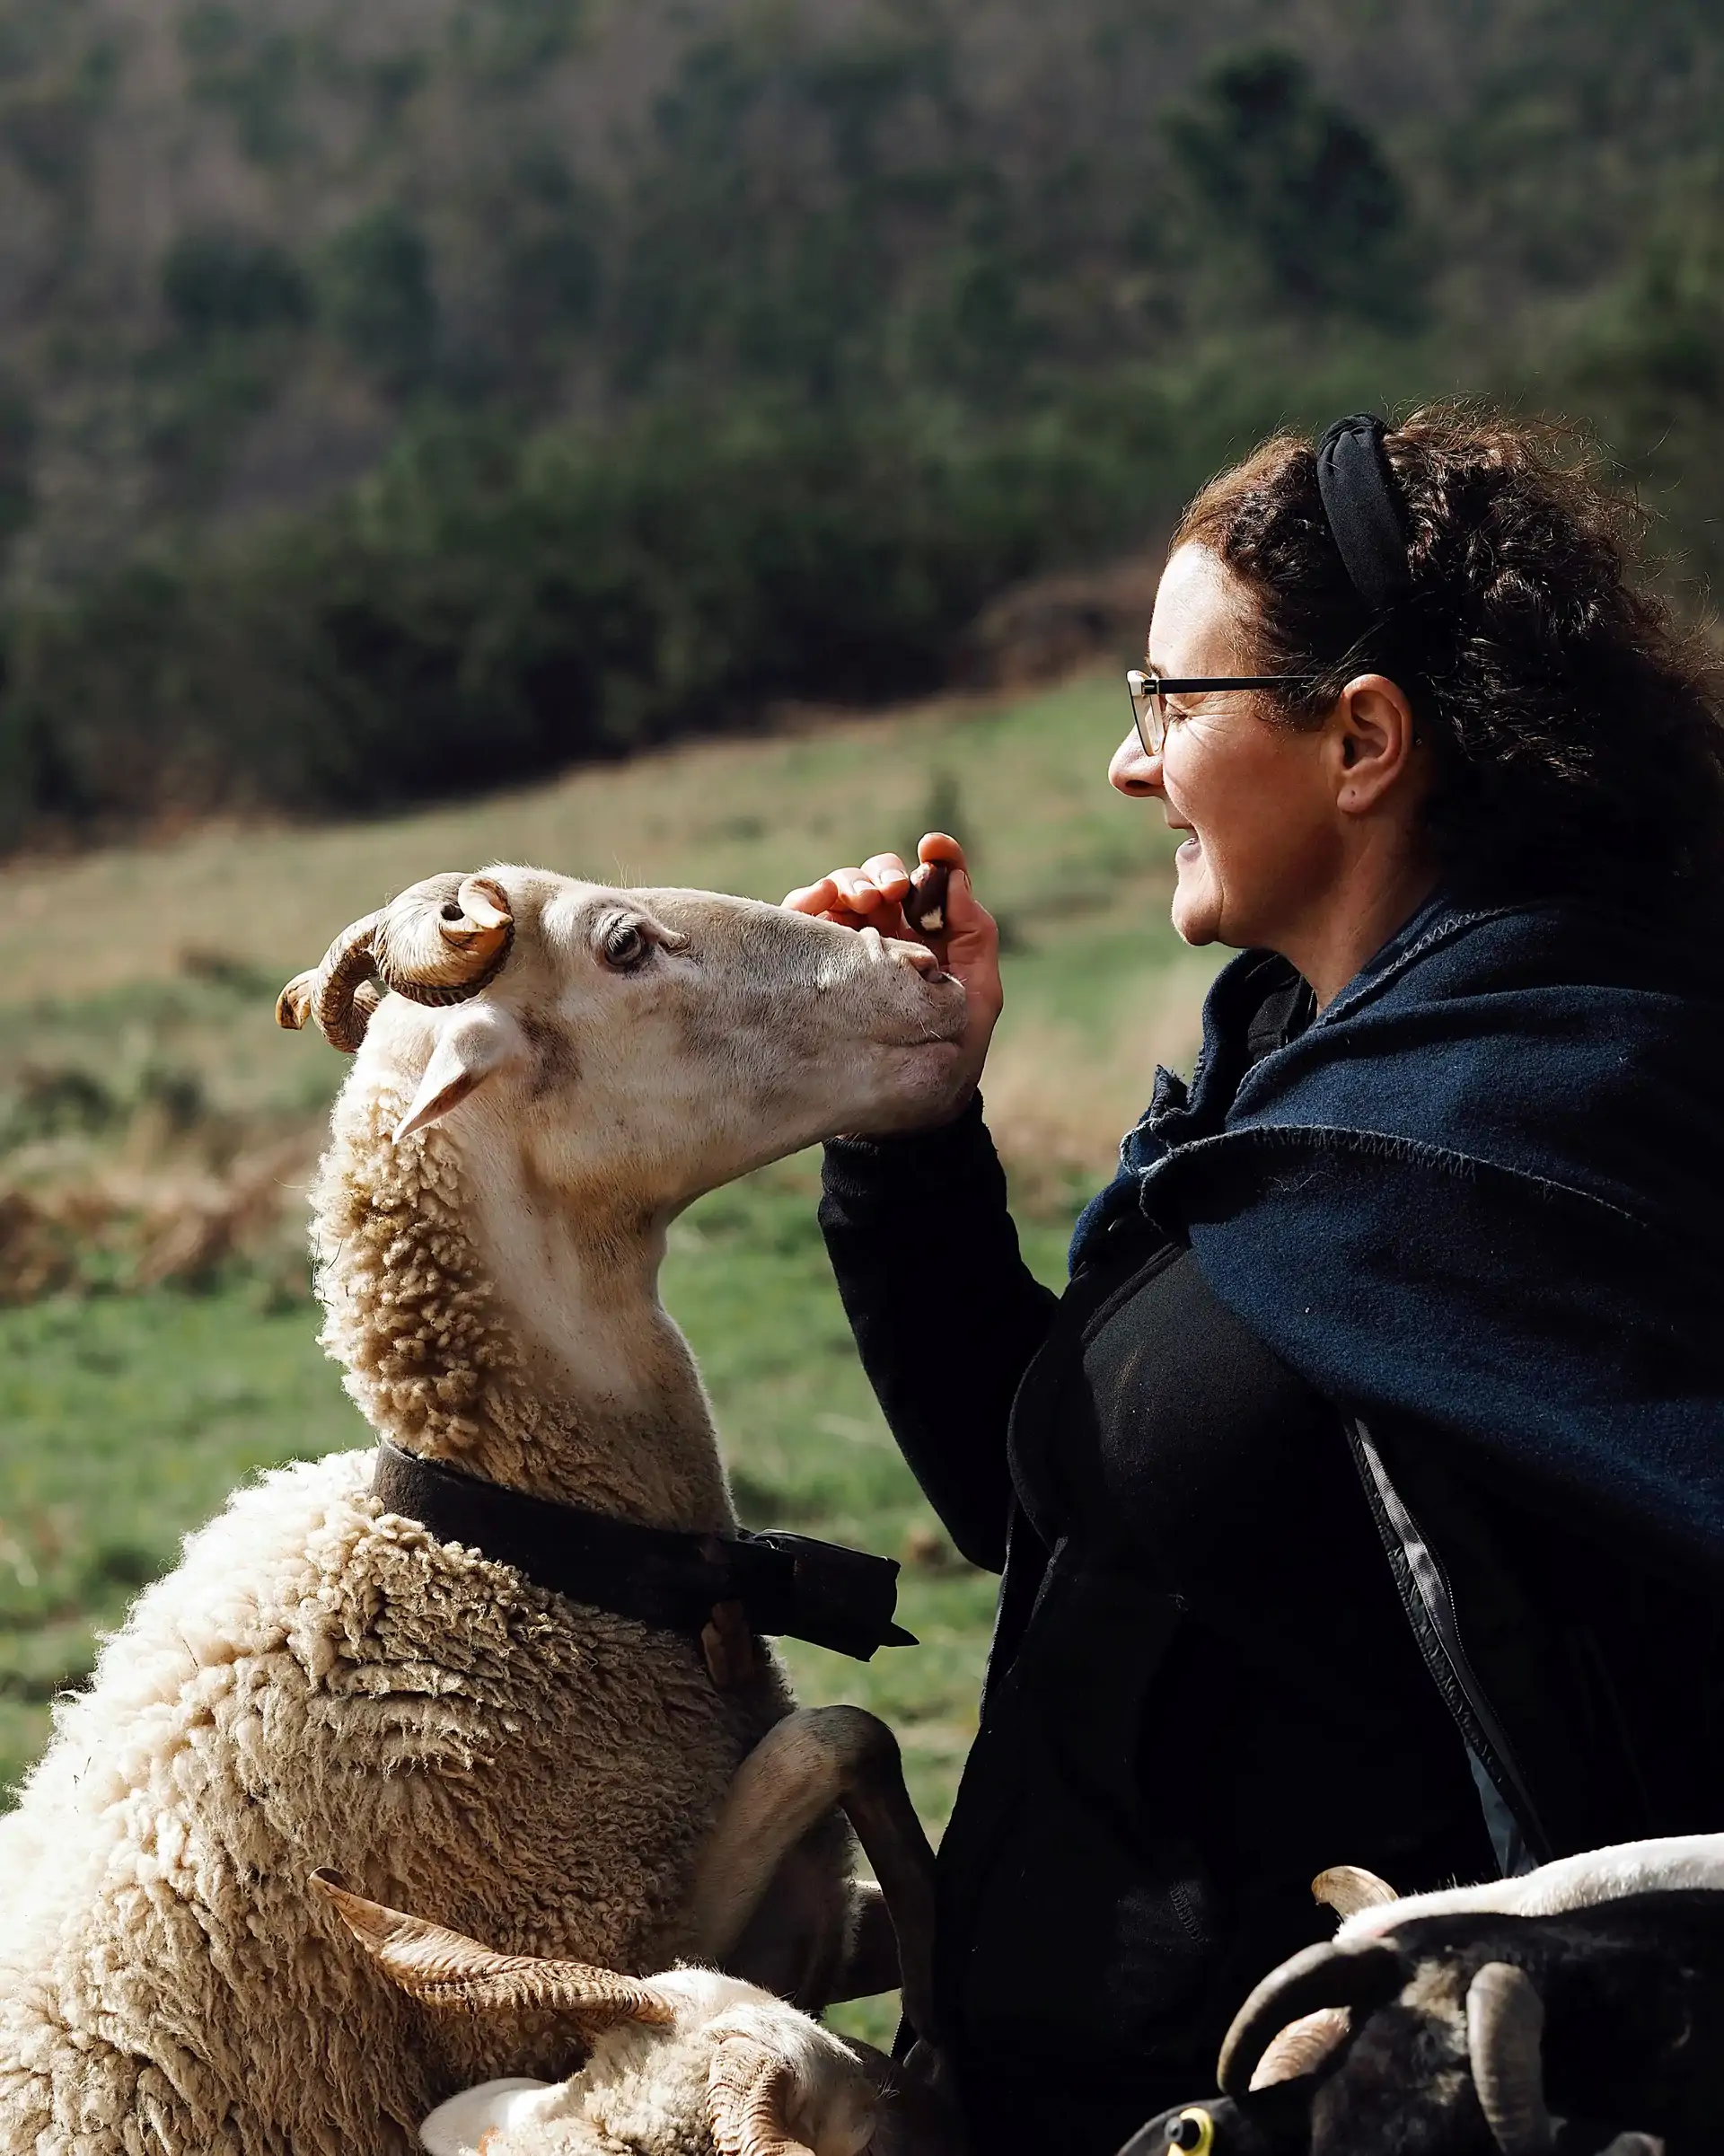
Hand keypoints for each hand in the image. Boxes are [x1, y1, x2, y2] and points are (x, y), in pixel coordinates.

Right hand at [783, 832, 1002, 1121]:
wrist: (904, 1111)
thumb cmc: (948, 1054)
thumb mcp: (977, 996)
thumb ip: (976, 935)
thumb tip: (956, 878)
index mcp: (932, 937)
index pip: (933, 882)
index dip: (938, 857)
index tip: (933, 847)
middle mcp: (890, 935)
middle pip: (883, 880)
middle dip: (885, 873)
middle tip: (890, 892)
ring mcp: (849, 946)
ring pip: (844, 890)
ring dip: (851, 882)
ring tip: (862, 901)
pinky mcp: (814, 961)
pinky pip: (805, 916)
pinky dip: (812, 897)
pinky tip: (824, 903)